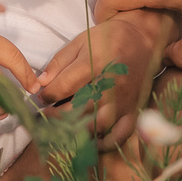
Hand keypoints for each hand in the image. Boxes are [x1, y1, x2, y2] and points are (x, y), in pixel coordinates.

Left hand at [30, 10, 174, 146]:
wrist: (140, 38)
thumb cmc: (107, 39)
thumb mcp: (80, 42)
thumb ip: (59, 63)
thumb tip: (40, 84)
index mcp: (95, 63)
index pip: (63, 87)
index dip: (46, 96)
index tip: (40, 98)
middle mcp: (111, 84)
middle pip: (78, 108)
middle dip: (56, 115)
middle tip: (46, 115)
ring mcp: (123, 99)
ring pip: (97, 124)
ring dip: (76, 130)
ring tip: (64, 128)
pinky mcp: (133, 109)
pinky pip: (120, 134)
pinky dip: (105, 142)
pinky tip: (91, 140)